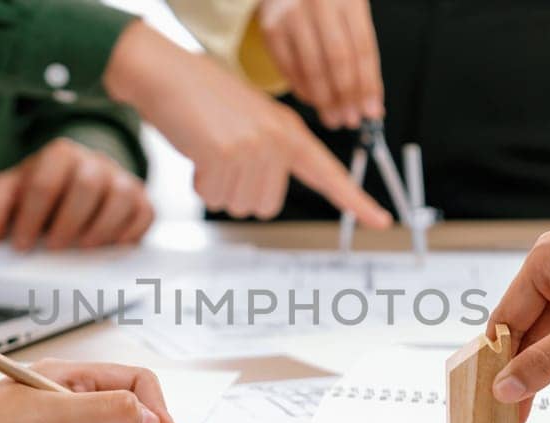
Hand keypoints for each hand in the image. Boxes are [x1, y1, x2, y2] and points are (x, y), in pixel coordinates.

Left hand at [0, 138, 153, 250]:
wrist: (76, 180)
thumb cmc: (42, 188)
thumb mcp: (11, 190)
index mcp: (59, 155)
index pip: (45, 183)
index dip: (32, 217)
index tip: (22, 244)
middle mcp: (94, 161)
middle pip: (86, 185)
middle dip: (68, 221)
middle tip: (54, 248)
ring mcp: (121, 178)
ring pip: (120, 197)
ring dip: (101, 228)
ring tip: (83, 249)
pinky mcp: (141, 199)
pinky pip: (145, 213)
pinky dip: (131, 233)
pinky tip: (113, 247)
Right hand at [103, 21, 390, 225]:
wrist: (167, 74)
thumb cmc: (201, 100)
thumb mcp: (249, 122)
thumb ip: (269, 154)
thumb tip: (263, 198)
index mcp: (290, 132)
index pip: (329, 173)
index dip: (356, 201)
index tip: (382, 220)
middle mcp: (279, 140)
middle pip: (266, 206)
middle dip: (237, 191)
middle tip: (222, 156)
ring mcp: (255, 147)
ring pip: (238, 205)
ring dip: (216, 187)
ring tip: (209, 150)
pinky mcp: (226, 154)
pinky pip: (213, 196)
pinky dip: (199, 182)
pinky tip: (197, 151)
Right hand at [257, 0, 383, 129]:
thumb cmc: (327, 5)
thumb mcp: (350, 16)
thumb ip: (360, 54)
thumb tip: (370, 104)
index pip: (363, 49)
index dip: (368, 85)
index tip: (371, 112)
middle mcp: (320, 3)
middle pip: (338, 59)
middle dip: (346, 96)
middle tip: (350, 120)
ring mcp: (292, 15)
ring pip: (312, 67)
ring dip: (325, 99)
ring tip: (334, 118)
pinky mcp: (271, 29)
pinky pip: (289, 68)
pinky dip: (303, 89)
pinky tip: (313, 101)